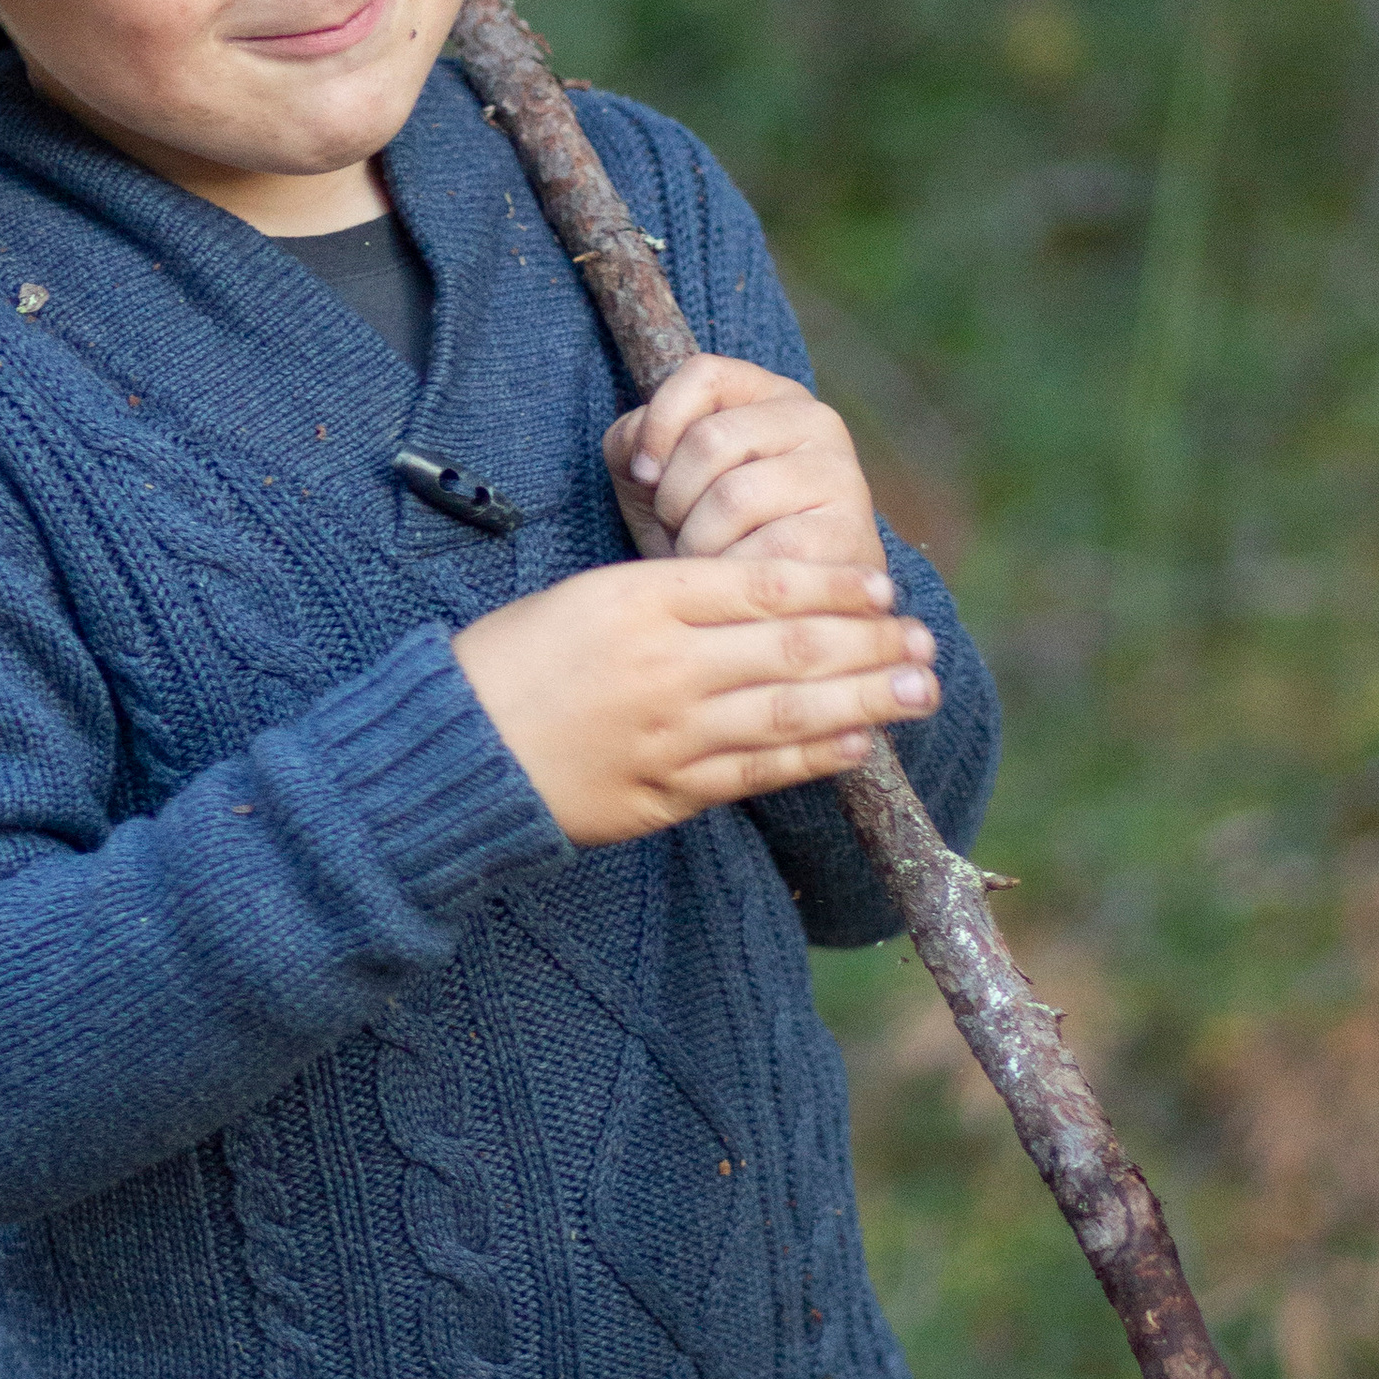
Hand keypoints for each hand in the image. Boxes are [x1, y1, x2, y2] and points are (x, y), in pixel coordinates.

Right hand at [452, 559, 941, 847]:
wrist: (452, 752)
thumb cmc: (513, 661)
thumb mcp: (586, 597)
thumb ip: (672, 598)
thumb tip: (766, 602)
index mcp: (639, 600)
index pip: (762, 585)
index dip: (833, 585)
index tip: (883, 584)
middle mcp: (663, 666)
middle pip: (791, 649)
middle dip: (871, 643)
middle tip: (927, 640)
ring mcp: (668, 736)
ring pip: (788, 713)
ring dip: (865, 700)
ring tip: (918, 690)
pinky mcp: (664, 794)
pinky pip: (755, 772)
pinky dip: (813, 756)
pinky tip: (856, 742)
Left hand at [605, 354, 885, 581]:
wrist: (786, 604)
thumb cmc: (714, 532)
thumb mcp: (665, 477)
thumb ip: (635, 445)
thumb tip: (645, 461)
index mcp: (771, 394)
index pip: (704, 374)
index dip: (658, 425)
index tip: (643, 476)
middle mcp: (817, 421)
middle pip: (710, 439)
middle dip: (673, 500)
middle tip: (678, 533)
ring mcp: (840, 474)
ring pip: (733, 498)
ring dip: (697, 544)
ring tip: (704, 561)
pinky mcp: (851, 533)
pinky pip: (766, 553)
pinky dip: (731, 577)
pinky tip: (735, 585)